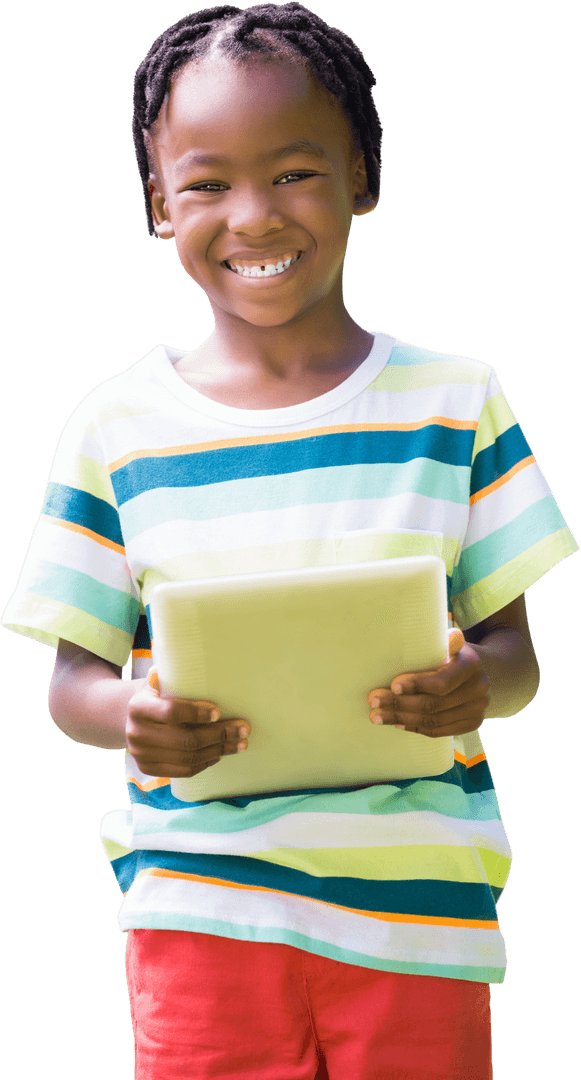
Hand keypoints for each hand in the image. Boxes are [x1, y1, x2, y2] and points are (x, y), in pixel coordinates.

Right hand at [125, 667, 250, 777]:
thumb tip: (189, 658)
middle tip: (243, 729)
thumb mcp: (158, 681)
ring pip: (188, 758)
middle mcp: (136, 734)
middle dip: (219, 735)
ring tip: (240, 743)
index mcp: (138, 707)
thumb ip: (170, 673)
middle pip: (185, 739)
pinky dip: (206, 763)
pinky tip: (220, 753)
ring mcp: (141, 755)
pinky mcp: (149, 769)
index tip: (219, 711)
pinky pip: (184, 771)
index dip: (197, 713)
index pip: (171, 712)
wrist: (131, 718)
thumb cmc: (155, 695)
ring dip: (218, 750)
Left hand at [367, 629, 489, 737]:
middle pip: (433, 704)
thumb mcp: (449, 643)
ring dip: (402, 719)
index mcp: (471, 665)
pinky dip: (416, 728)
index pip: (441, 681)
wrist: (478, 671)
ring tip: (378, 716)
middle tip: (375, 702)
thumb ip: (446, 641)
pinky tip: (398, 724)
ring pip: (433, 721)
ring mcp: (477, 709)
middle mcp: (478, 689)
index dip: (417, 685)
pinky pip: (439, 731)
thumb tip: (451, 635)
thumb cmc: (452, 654)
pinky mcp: (471, 724)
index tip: (393, 685)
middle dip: (399, 704)